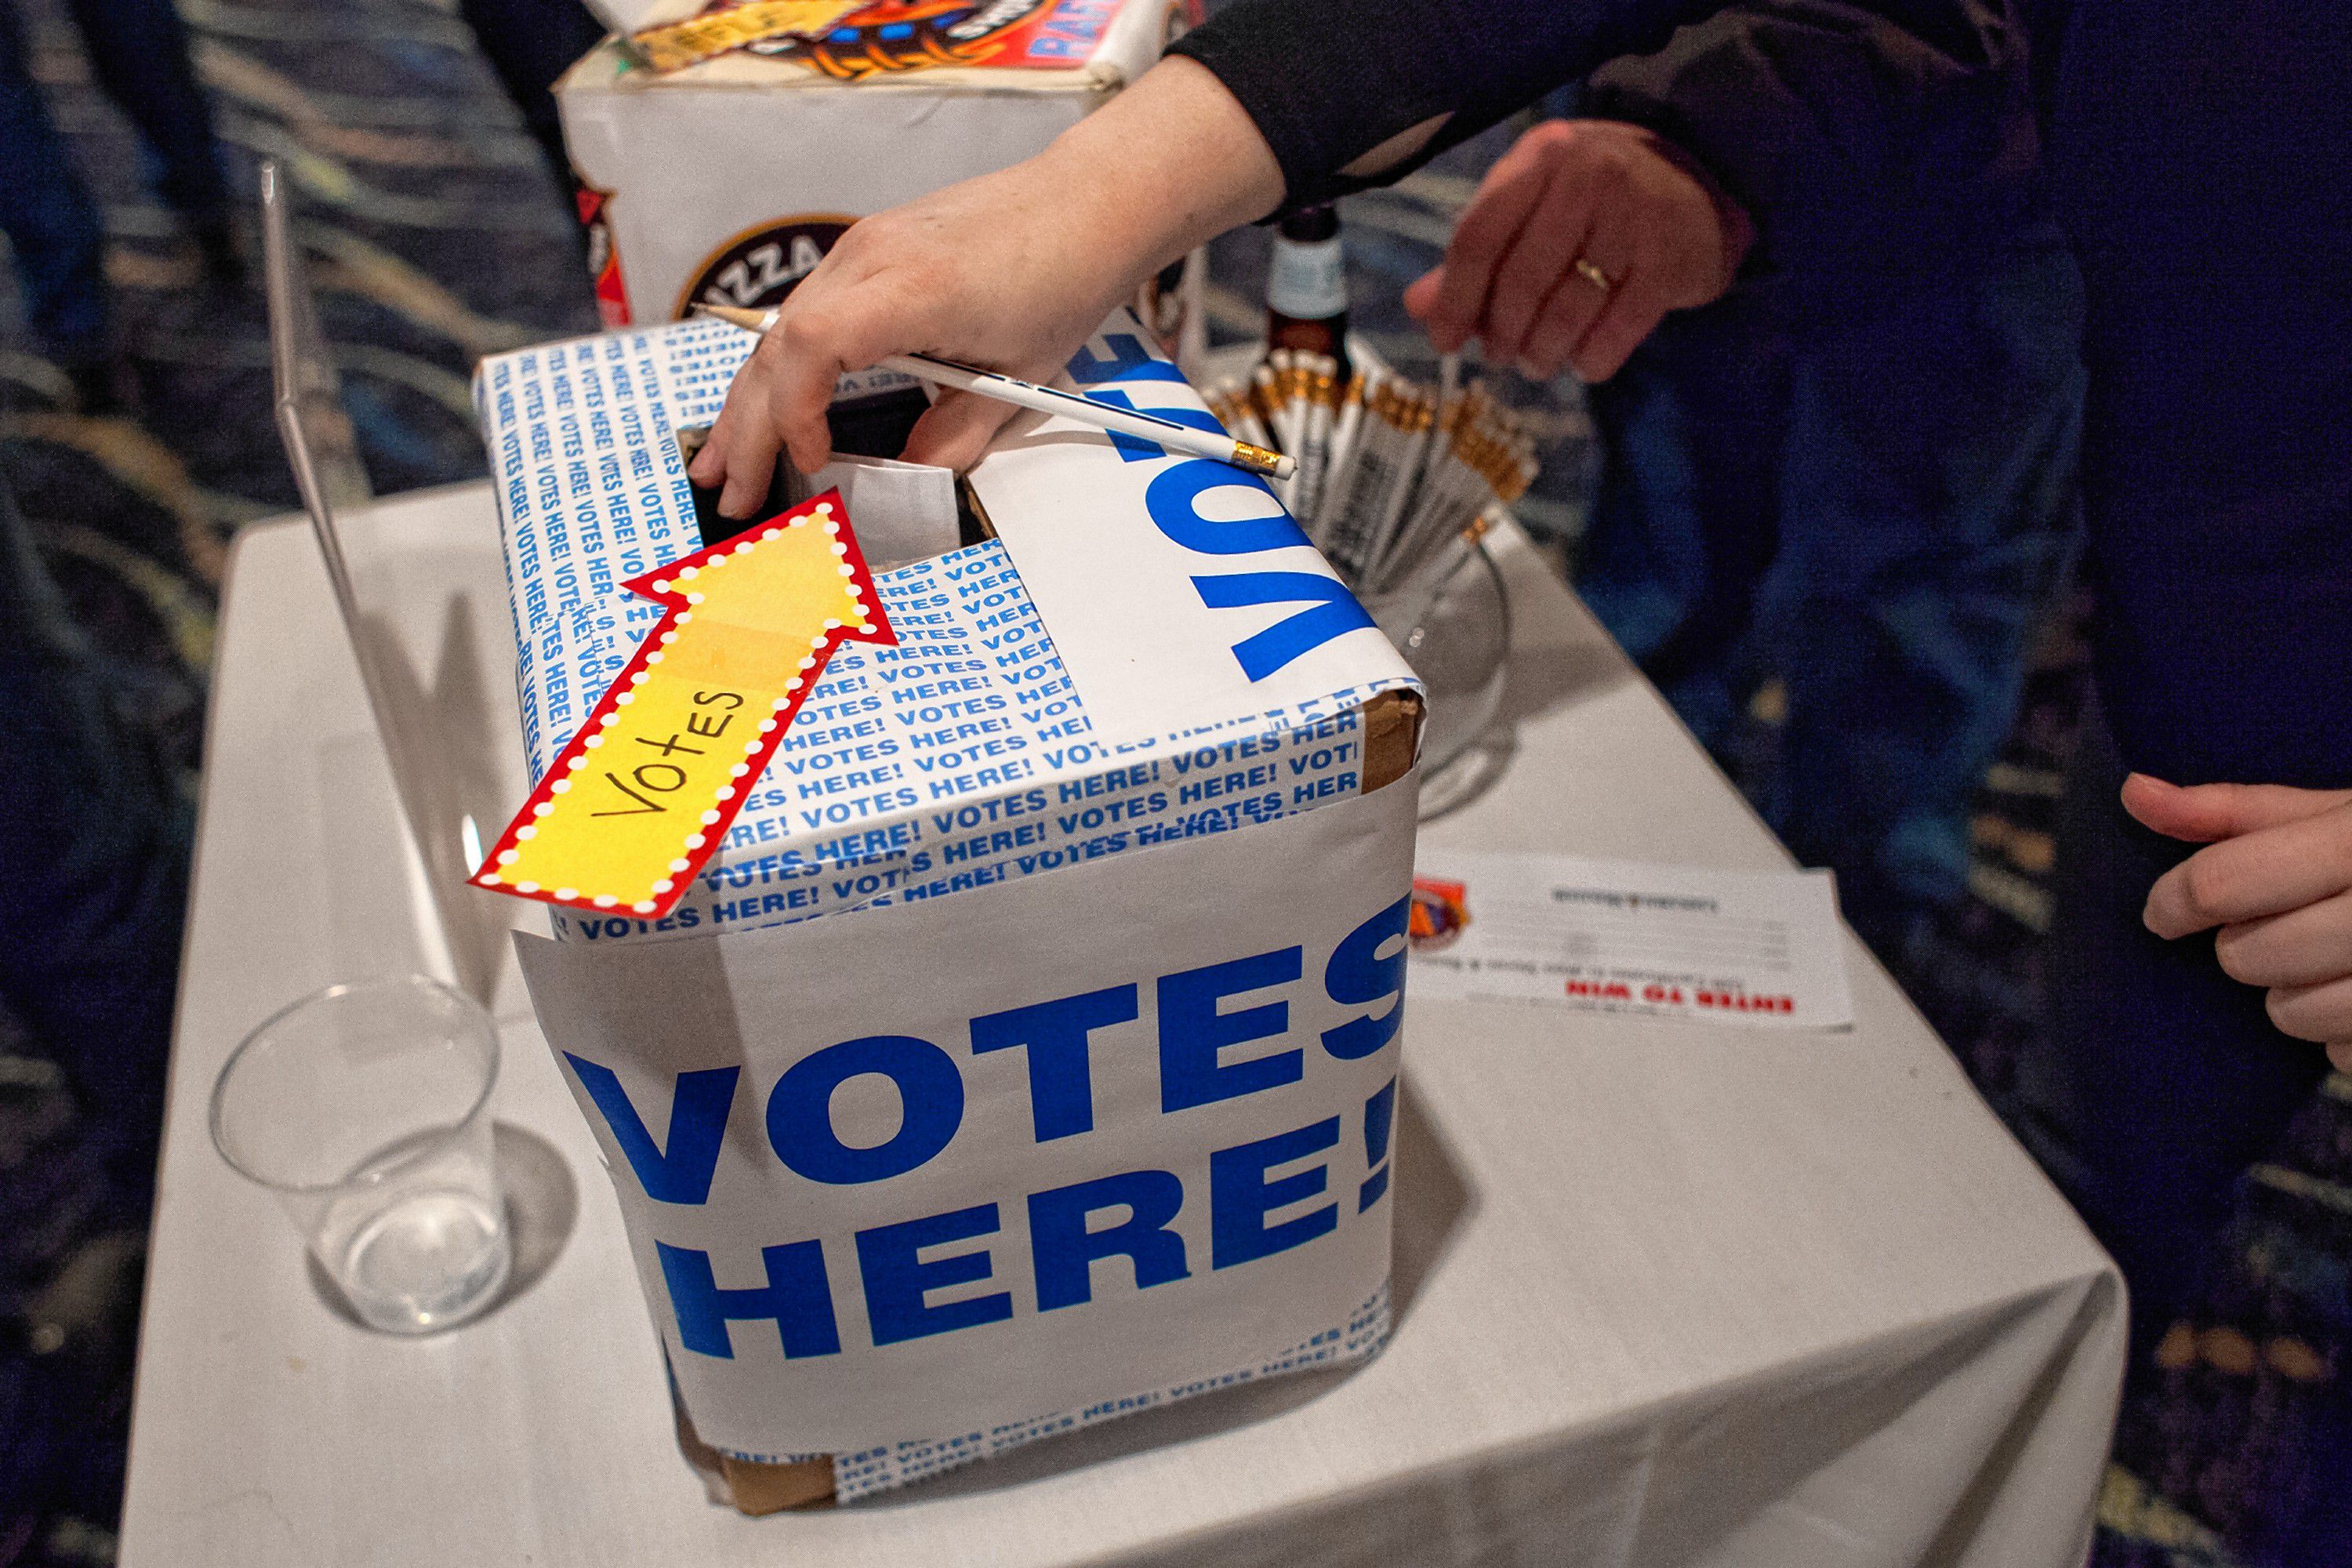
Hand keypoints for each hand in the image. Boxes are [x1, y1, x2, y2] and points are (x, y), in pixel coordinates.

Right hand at [687, 56, 1280, 516]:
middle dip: (749, 428)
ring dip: (749, 402)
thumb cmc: (1062, 278)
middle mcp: (870, 258)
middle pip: (778, 345)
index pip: (815, 344)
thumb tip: (903, 478)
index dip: (798, 411)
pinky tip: (764, 408)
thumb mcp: (1019, 376)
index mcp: (912, 287)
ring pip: (780, 331)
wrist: (1083, 202)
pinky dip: (780, 368)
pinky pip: (805, 315)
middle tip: (731, 495)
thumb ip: (957, 435)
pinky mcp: (866, 252)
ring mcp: (861, 250)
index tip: (813, 462)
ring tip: (721, 465)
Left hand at [1403, 118, 1751, 382]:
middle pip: (1522, 279)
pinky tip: (1583, 364)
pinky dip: (1591, 361)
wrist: (1700, 190)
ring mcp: (1635, 215)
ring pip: (1568, 310)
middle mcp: (1588, 175)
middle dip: (1503, 334)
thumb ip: (1476, 255)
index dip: (1456, 298)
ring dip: (1543, 353)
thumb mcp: (1534, 207)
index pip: (1479, 235)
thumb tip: (1419, 308)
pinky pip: (1616, 331)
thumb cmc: (1596, 203)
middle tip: (1502, 356)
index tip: (1445, 342)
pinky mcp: (1671, 260)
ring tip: (1537, 362)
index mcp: (1540, 155)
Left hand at [2129, 773, 2351, 1071]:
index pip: (2223, 883)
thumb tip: (2134, 792)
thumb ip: (2235, 810)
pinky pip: (2344, 1053)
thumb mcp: (2340, 812)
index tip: (2166, 912)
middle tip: (2284, 926)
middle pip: (2248, 955)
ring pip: (2291, 1014)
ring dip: (2293, 996)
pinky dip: (2344, 1034)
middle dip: (2246, 947)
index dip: (2174, 901)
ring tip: (2335, 960)